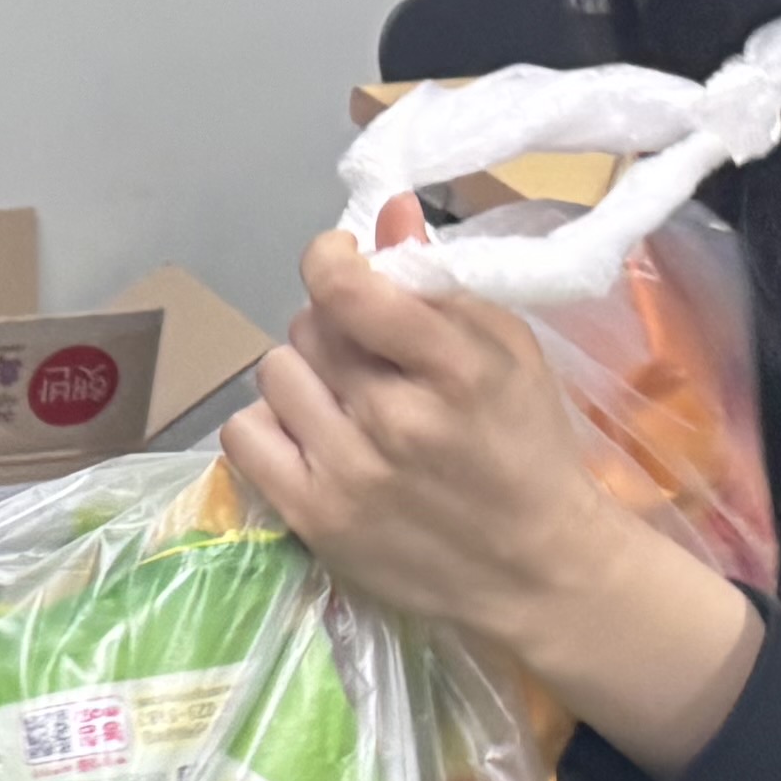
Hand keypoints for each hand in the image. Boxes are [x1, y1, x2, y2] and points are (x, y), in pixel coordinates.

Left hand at [223, 227, 761, 773]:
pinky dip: (270, 425)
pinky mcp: (312, 515)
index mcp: (454, 368)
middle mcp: (394, 417)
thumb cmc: (525, 447)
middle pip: (309, 326)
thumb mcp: (508, 352)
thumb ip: (442, 283)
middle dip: (334, 328)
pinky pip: (244, 435)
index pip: (348, 289)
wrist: (537, 567)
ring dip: (303, 377)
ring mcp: (347, 470)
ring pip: (274, 374)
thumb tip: (386, 213)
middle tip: (368, 357)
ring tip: (344, 401)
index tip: (341, 260)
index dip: (330, 259)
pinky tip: (310, 436)